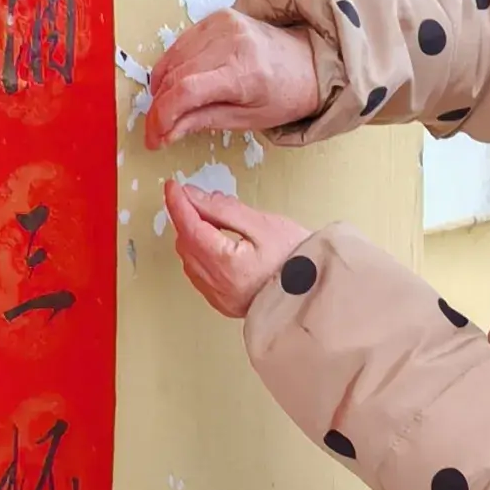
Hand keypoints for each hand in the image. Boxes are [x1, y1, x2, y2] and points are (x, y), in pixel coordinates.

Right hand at [143, 8, 324, 145]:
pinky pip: (181, 44)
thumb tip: (166, 132)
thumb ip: (203, 121)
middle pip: (175, 75)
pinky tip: (177, 84)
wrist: (309, 62)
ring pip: (173, 59)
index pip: (186, 91)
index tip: (154, 137)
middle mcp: (232, 42)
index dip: (162, 116)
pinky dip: (173, 66)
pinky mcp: (219, 17)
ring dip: (162, 88)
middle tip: (158, 130)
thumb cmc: (285, 94)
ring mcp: (224, 25)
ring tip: (168, 109)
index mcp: (244, 72)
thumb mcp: (248, 119)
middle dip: (159, 108)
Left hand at [166, 180, 313, 315]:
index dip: (178, 203)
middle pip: (186, 243)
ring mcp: (219, 297)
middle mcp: (217, 284)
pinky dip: (200, 255)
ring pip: (189, 259)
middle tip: (199, 199)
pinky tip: (216, 244)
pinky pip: (200, 274)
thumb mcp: (263, 224)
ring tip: (214, 220)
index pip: (189, 227)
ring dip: (193, 236)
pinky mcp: (224, 302)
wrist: (316, 292)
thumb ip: (224, 209)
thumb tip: (194, 196)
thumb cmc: (298, 261)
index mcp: (226, 264)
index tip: (173, 186)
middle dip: (187, 218)